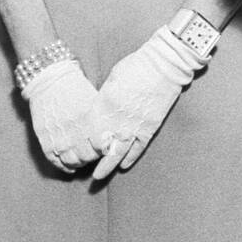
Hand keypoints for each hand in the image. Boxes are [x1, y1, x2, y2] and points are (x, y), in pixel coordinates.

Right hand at [24, 61, 99, 173]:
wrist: (50, 80)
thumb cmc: (76, 88)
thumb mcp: (95, 101)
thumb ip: (103, 120)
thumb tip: (113, 137)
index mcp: (90, 122)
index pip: (103, 148)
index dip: (106, 149)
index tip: (107, 146)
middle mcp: (75, 133)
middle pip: (89, 157)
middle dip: (93, 156)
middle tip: (95, 152)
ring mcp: (59, 138)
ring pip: (72, 162)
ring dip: (79, 163)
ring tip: (83, 158)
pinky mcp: (45, 140)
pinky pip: (55, 162)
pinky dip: (64, 167)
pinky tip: (70, 167)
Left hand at [86, 26, 206, 179]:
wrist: (164, 64)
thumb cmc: (136, 66)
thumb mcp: (112, 79)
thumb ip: (104, 98)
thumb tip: (99, 110)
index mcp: (105, 104)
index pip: (88, 131)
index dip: (82, 142)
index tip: (77, 147)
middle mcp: (117, 119)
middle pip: (100, 146)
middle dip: (90, 158)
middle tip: (81, 165)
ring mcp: (135, 125)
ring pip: (118, 152)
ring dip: (107, 166)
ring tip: (98, 176)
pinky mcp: (151, 127)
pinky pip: (138, 147)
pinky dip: (131, 157)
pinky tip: (123, 165)